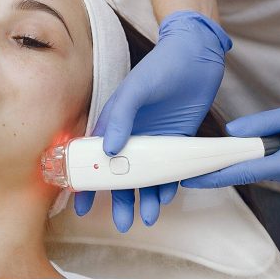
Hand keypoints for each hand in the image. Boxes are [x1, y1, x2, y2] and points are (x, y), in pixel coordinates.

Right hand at [74, 10, 232, 231]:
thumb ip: (120, 117)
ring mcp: (154, 140)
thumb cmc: (161, 67)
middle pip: (122, 176)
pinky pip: (170, 169)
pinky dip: (168, 185)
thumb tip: (109, 151)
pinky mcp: (177, 140)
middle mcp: (131, 136)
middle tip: (122, 223)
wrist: (197, 55)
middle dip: (120, 200)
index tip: (81, 205)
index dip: (88, 183)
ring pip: (147, 177)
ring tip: (149, 217)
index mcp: (113, 123)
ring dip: (146, 198)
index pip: (94, 159)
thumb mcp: (135, 89)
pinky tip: (167, 198)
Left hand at [181, 92, 279, 190]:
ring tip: (246, 138)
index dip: (215, 177)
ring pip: (261, 166)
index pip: (245, 173)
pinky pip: (272, 164)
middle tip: (200, 156)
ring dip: (249, 153)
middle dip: (228, 161)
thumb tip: (231, 132)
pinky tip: (266, 139)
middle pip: (250, 170)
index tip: (191, 181)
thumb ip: (262, 124)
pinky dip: (261, 154)